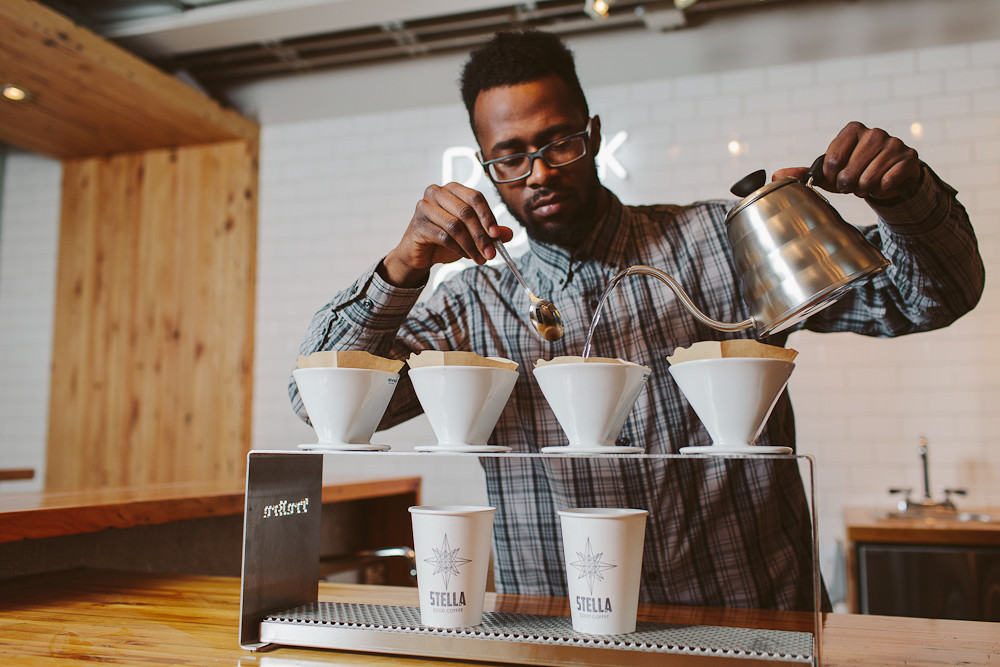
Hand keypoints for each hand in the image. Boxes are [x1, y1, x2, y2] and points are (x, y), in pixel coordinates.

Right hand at [381, 183, 513, 286]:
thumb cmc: (445, 239)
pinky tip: (465, 255)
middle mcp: (436, 193)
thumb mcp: (471, 235)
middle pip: (465, 212)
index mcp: (452, 189)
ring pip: (455, 226)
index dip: (488, 216)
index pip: (475, 197)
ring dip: (471, 245)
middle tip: (491, 253)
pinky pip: (443, 237)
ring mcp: (424, 207)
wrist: (420, 254)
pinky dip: (458, 249)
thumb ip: (489, 232)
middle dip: (481, 235)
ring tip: (480, 257)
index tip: (496, 235)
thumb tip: (509, 234)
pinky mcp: (418, 225)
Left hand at [773, 122, 920, 199]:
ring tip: (866, 185)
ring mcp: (893, 143)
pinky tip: (881, 185)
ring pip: (869, 179)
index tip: (836, 177)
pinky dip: (881, 190)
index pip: (831, 160)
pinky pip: (889, 181)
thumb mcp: (828, 172)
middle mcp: (874, 132)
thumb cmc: (853, 171)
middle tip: (852, 184)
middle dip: (848, 185)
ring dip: (864, 189)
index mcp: (852, 130)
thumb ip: (803, 173)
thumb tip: (775, 176)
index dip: (831, 177)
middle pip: (849, 172)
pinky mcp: (909, 157)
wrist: (888, 175)